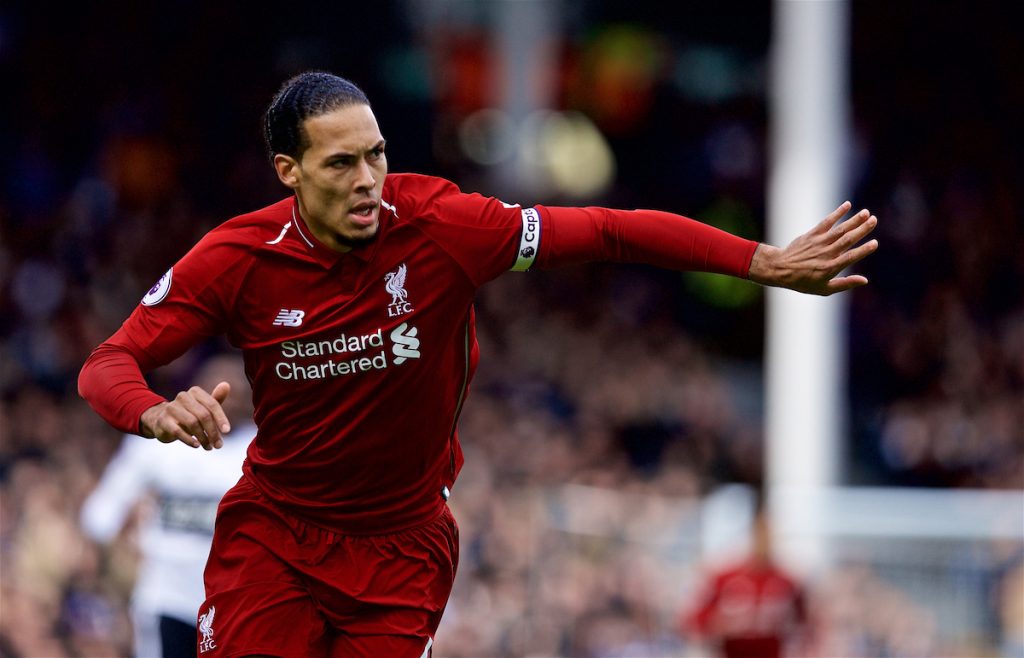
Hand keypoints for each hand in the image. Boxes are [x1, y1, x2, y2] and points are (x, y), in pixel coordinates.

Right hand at [139, 381, 231, 449]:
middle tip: (218, 445)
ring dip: (203, 438)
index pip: (212, 404)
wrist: (161, 420)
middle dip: (213, 432)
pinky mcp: (163, 421)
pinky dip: (189, 440)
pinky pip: (178, 431)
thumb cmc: (188, 414)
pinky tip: (197, 445)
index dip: (221, 418)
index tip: (227, 431)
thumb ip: (216, 399)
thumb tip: (227, 385)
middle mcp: (183, 397)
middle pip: (203, 415)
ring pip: (192, 423)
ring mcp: (171, 408)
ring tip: (208, 447)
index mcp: (195, 392)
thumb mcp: (203, 407)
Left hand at [748, 201, 877, 294]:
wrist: (779, 269)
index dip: (863, 250)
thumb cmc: (803, 282)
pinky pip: (826, 222)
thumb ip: (845, 284)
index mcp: (830, 268)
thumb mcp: (824, 289)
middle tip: (874, 220)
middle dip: (861, 229)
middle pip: (846, 240)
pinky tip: (847, 205)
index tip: (875, 243)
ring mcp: (818, 243)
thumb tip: (865, 280)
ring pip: (839, 230)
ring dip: (853, 220)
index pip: (850, 257)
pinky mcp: (811, 234)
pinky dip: (837, 213)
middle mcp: (825, 254)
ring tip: (866, 212)